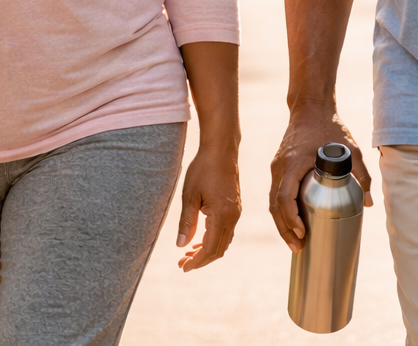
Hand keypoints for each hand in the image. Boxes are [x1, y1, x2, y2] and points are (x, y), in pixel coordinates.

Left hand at [176, 145, 240, 270]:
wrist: (221, 150)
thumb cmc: (203, 169)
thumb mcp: (189, 196)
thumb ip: (185, 222)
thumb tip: (181, 246)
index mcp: (221, 215)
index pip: (210, 248)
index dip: (196, 261)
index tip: (183, 267)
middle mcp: (232, 217)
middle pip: (219, 249)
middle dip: (201, 260)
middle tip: (182, 263)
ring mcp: (236, 212)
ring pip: (224, 241)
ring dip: (207, 251)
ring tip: (188, 253)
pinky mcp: (235, 207)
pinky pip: (226, 231)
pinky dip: (214, 240)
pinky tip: (200, 239)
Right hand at [269, 106, 370, 251]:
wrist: (310, 107)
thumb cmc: (330, 127)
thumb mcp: (350, 148)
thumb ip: (361, 174)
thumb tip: (369, 203)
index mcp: (293, 163)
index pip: (284, 198)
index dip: (291, 219)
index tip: (302, 233)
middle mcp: (280, 167)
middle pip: (274, 206)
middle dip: (285, 230)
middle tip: (298, 247)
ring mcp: (277, 167)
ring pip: (272, 202)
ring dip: (281, 223)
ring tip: (295, 242)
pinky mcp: (278, 167)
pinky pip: (275, 193)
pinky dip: (281, 211)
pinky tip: (291, 223)